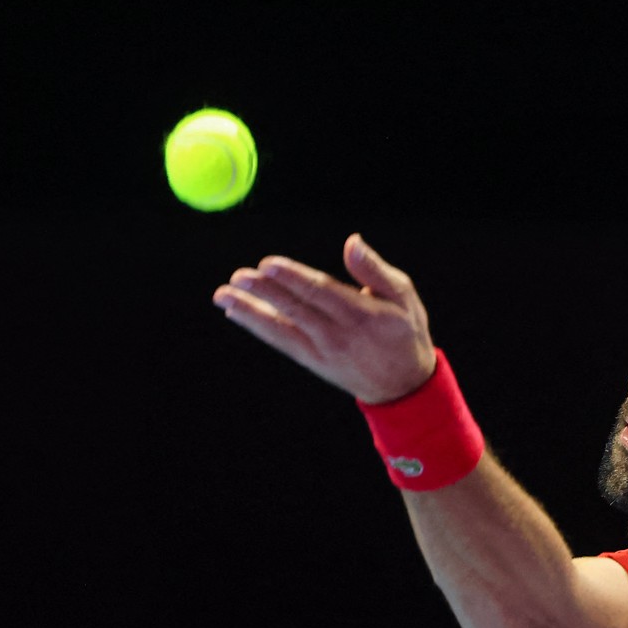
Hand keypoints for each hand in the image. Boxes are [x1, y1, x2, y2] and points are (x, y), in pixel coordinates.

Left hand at [211, 233, 436, 404]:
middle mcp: (338, 334)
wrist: (402, 386)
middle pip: (296, 309)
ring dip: (250, 311)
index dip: (292, 278)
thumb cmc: (404, 330)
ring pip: (281, 328)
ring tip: (223, 295)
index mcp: (362, 313)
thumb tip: (352, 241)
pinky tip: (237, 312)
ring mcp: (322, 351)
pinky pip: (281, 342)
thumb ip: (375, 269)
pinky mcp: (312, 361)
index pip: (320, 292)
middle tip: (238, 276)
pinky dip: (257, 327)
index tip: (268, 264)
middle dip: (264, 292)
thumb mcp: (403, 296)